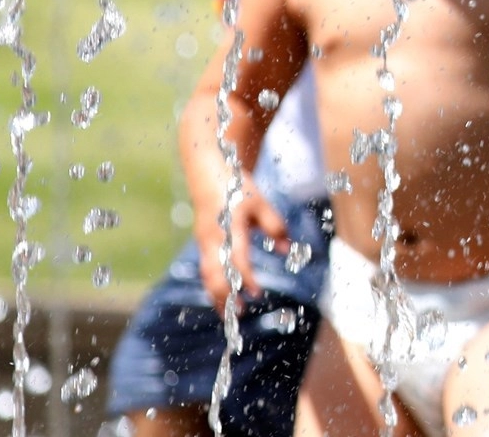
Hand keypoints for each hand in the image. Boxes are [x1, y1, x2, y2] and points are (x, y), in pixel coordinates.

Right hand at [194, 174, 289, 310]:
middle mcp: (212, 238)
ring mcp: (203, 242)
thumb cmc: (237, 188)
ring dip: (216, 296)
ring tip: (230, 315)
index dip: (246, 277)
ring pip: (206, 275)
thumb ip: (275, 226)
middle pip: (213, 273)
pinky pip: (205, 270)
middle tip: (239, 314)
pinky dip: (213, 286)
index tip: (258, 293)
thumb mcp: (261, 202)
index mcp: (228, 227)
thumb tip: (287, 251)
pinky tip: (223, 300)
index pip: (237, 259)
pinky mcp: (202, 245)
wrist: (207, 174)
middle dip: (224, 295)